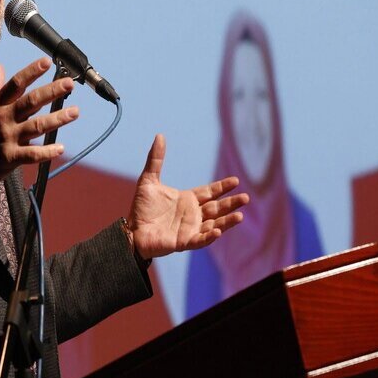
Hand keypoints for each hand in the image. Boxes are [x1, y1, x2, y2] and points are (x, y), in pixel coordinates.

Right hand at [0, 57, 78, 193]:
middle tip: (69, 83)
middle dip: (51, 91)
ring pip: (36, 126)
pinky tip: (60, 148)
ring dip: (57, 119)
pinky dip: (47, 152)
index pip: (16, 84)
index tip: (47, 62)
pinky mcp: (10, 158)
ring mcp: (7, 138)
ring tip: (74, 112)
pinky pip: (32, 154)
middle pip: (30, 101)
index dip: (31, 72)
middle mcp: (3, 119)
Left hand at [127, 134, 248, 258]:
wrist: (131, 231)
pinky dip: (210, 236)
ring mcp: (191, 229)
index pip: (210, 192)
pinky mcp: (184, 242)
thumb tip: (160, 136)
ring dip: (227, 221)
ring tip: (240, 215)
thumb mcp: (148, 181)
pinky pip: (201, 240)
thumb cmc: (141, 208)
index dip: (222, 187)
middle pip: (217, 208)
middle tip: (246, 198)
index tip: (236, 181)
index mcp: (188, 200)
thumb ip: (156, 159)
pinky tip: (219, 231)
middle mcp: (193, 215)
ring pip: (214, 224)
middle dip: (231, 203)